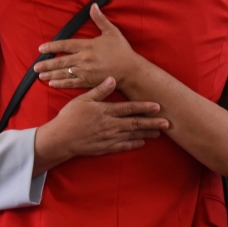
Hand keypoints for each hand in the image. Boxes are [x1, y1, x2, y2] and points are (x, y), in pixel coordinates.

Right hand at [33, 77, 169, 173]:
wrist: (61, 139)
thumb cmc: (70, 117)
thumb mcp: (83, 99)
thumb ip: (100, 90)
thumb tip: (112, 78)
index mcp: (107, 111)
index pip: (130, 108)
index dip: (145, 107)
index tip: (158, 106)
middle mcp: (111, 125)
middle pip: (136, 123)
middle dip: (152, 122)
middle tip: (167, 122)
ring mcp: (109, 138)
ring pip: (132, 135)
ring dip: (147, 133)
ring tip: (159, 132)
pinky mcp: (105, 148)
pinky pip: (123, 146)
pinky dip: (133, 144)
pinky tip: (142, 143)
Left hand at [34, 5, 142, 89]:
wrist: (130, 70)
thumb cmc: (122, 50)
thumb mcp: (112, 32)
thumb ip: (100, 19)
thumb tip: (93, 6)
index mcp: (87, 46)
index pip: (65, 45)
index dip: (52, 47)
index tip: (41, 49)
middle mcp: (84, 59)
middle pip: (61, 61)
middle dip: (47, 64)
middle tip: (35, 67)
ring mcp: (85, 71)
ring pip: (64, 73)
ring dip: (51, 74)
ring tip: (40, 76)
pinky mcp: (89, 82)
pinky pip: (72, 83)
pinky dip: (61, 83)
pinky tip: (52, 84)